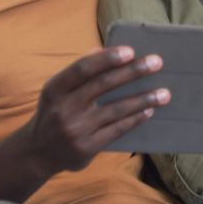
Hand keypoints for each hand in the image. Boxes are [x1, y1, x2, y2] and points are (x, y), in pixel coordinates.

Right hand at [29, 46, 169, 174]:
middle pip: (103, 85)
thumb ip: (79, 72)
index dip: (107, 58)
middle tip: (157, 63)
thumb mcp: (57, 91)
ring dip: (143, 99)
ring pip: (116, 109)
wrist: (37, 153)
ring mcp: (76, 129)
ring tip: (164, 93)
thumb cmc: (54, 112)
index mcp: (55, 89)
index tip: (130, 51)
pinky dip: (135, 119)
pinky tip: (149, 111)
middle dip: (132, 72)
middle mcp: (63, 108)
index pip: (83, 69)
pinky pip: (117, 130)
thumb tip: (104, 50)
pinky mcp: (87, 147)